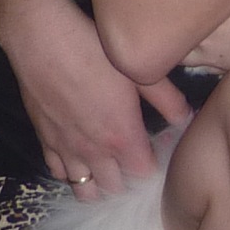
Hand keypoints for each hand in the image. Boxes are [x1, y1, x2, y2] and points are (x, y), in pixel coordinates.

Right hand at [0, 0, 190, 197]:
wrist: (42, 40)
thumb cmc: (95, 51)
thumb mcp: (139, 72)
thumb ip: (167, 100)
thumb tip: (187, 118)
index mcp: (122, 137)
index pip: (144, 175)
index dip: (154, 168)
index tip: (158, 154)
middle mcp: (94, 152)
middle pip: (115, 188)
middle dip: (128, 182)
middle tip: (135, 162)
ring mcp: (66, 149)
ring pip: (84, 189)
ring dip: (98, 185)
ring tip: (108, 171)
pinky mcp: (44, 141)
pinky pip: (58, 172)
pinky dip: (70, 172)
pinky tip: (80, 159)